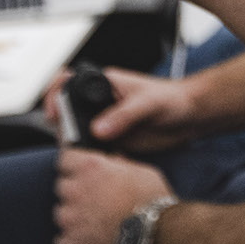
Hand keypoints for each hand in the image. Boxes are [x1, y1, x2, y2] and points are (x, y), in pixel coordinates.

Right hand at [44, 67, 203, 153]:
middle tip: (67, 138)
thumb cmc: (173, 99)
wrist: (190, 118)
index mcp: (106, 83)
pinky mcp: (113, 140)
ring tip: (82, 151)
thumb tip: (98, 129)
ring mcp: (105, 122)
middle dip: (62, 124)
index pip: (69, 83)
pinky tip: (97, 160)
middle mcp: (101, 102)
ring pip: (77, 132)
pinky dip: (89, 155)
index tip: (54, 113)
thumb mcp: (148, 103)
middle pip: (68, 111)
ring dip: (75, 142)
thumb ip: (123, 115)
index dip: (56, 96)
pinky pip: (92, 149)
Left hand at [53, 148, 172, 243]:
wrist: (158, 236)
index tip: (79, 172)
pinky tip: (89, 241)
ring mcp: (71, 219)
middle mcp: (76, 190)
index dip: (73, 166)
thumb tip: (113, 158)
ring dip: (73, 217)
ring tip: (94, 223)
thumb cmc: (153, 201)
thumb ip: (120, 164)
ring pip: (60, 214)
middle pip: (61, 187)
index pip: (64, 159)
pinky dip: (72, 242)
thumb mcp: (141, 171)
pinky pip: (61, 241)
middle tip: (93, 200)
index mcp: (91, 167)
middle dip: (74, 192)